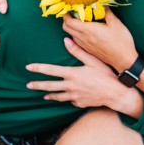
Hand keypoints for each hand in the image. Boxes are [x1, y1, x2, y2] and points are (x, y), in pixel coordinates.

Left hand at [26, 38, 142, 116]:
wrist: (115, 94)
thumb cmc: (106, 75)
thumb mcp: (93, 60)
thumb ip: (78, 51)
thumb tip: (66, 41)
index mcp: (72, 74)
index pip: (51, 70)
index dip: (38, 68)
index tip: (28, 67)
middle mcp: (70, 86)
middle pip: (49, 86)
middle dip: (37, 85)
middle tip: (28, 85)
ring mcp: (74, 96)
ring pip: (57, 96)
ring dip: (49, 95)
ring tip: (43, 95)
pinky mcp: (79, 103)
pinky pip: (70, 101)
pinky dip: (66, 99)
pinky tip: (64, 98)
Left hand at [62, 9, 136, 72]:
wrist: (124, 60)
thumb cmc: (121, 42)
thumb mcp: (116, 24)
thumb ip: (108, 13)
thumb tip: (103, 4)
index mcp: (89, 30)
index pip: (69, 22)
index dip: (66, 15)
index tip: (68, 8)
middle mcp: (84, 38)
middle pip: (66, 28)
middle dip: (66, 20)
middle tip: (72, 13)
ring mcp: (86, 45)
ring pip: (71, 35)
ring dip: (71, 27)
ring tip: (78, 20)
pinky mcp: (89, 50)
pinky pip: (77, 41)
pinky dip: (76, 34)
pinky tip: (84, 31)